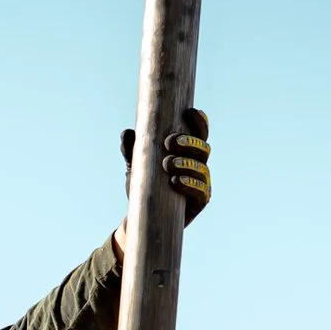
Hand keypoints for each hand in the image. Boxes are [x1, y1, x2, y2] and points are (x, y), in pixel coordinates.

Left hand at [120, 106, 212, 222]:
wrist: (143, 216)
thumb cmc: (145, 186)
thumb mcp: (136, 166)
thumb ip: (131, 150)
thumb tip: (127, 133)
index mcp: (189, 151)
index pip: (200, 133)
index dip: (199, 122)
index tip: (188, 113)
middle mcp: (199, 165)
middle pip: (203, 148)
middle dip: (189, 143)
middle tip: (169, 142)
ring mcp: (202, 183)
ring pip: (202, 169)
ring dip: (187, 164)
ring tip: (168, 164)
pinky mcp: (200, 201)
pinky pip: (201, 191)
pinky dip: (190, 185)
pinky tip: (176, 181)